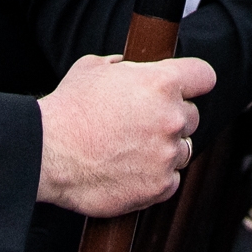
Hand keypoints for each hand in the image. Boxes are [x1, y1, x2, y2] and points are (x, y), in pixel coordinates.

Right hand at [35, 53, 213, 216]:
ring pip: (182, 149)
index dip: (194, 81)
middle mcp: (171, 117)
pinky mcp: (159, 186)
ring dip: (164, 149)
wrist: (47, 152)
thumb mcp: (93, 67)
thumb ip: (124, 65)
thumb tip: (131, 67)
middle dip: (171, 117)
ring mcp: (167, 154)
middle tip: (141, 123)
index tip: (187, 88)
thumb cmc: (67, 108)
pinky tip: (128, 170)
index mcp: (162, 83)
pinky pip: (170, 180)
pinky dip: (154, 177)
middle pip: (192, 116)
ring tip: (130, 149)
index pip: (204, 76)